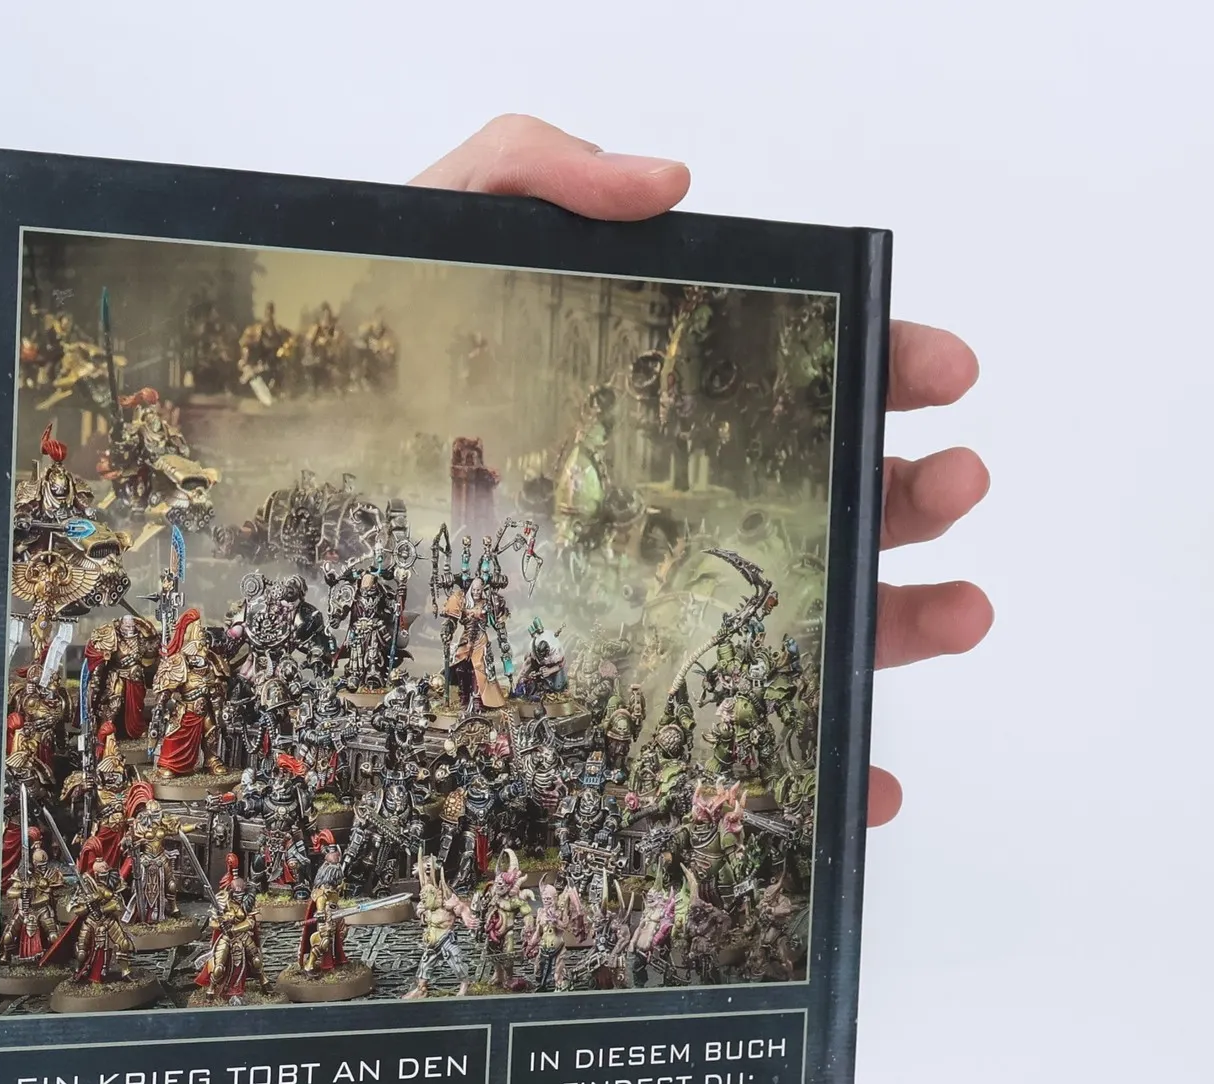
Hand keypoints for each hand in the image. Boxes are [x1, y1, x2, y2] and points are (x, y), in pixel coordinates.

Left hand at [413, 115, 990, 825]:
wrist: (252, 514)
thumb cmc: (342, 384)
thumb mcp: (425, 241)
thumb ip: (531, 173)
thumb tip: (669, 185)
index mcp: (643, 406)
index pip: (790, 378)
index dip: (877, 364)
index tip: (936, 366)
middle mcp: (661, 511)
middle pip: (821, 498)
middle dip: (911, 490)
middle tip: (954, 481)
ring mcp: (642, 613)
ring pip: (806, 622)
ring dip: (904, 620)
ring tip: (961, 612)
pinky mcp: (605, 710)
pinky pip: (732, 749)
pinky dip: (822, 770)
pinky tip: (873, 781)